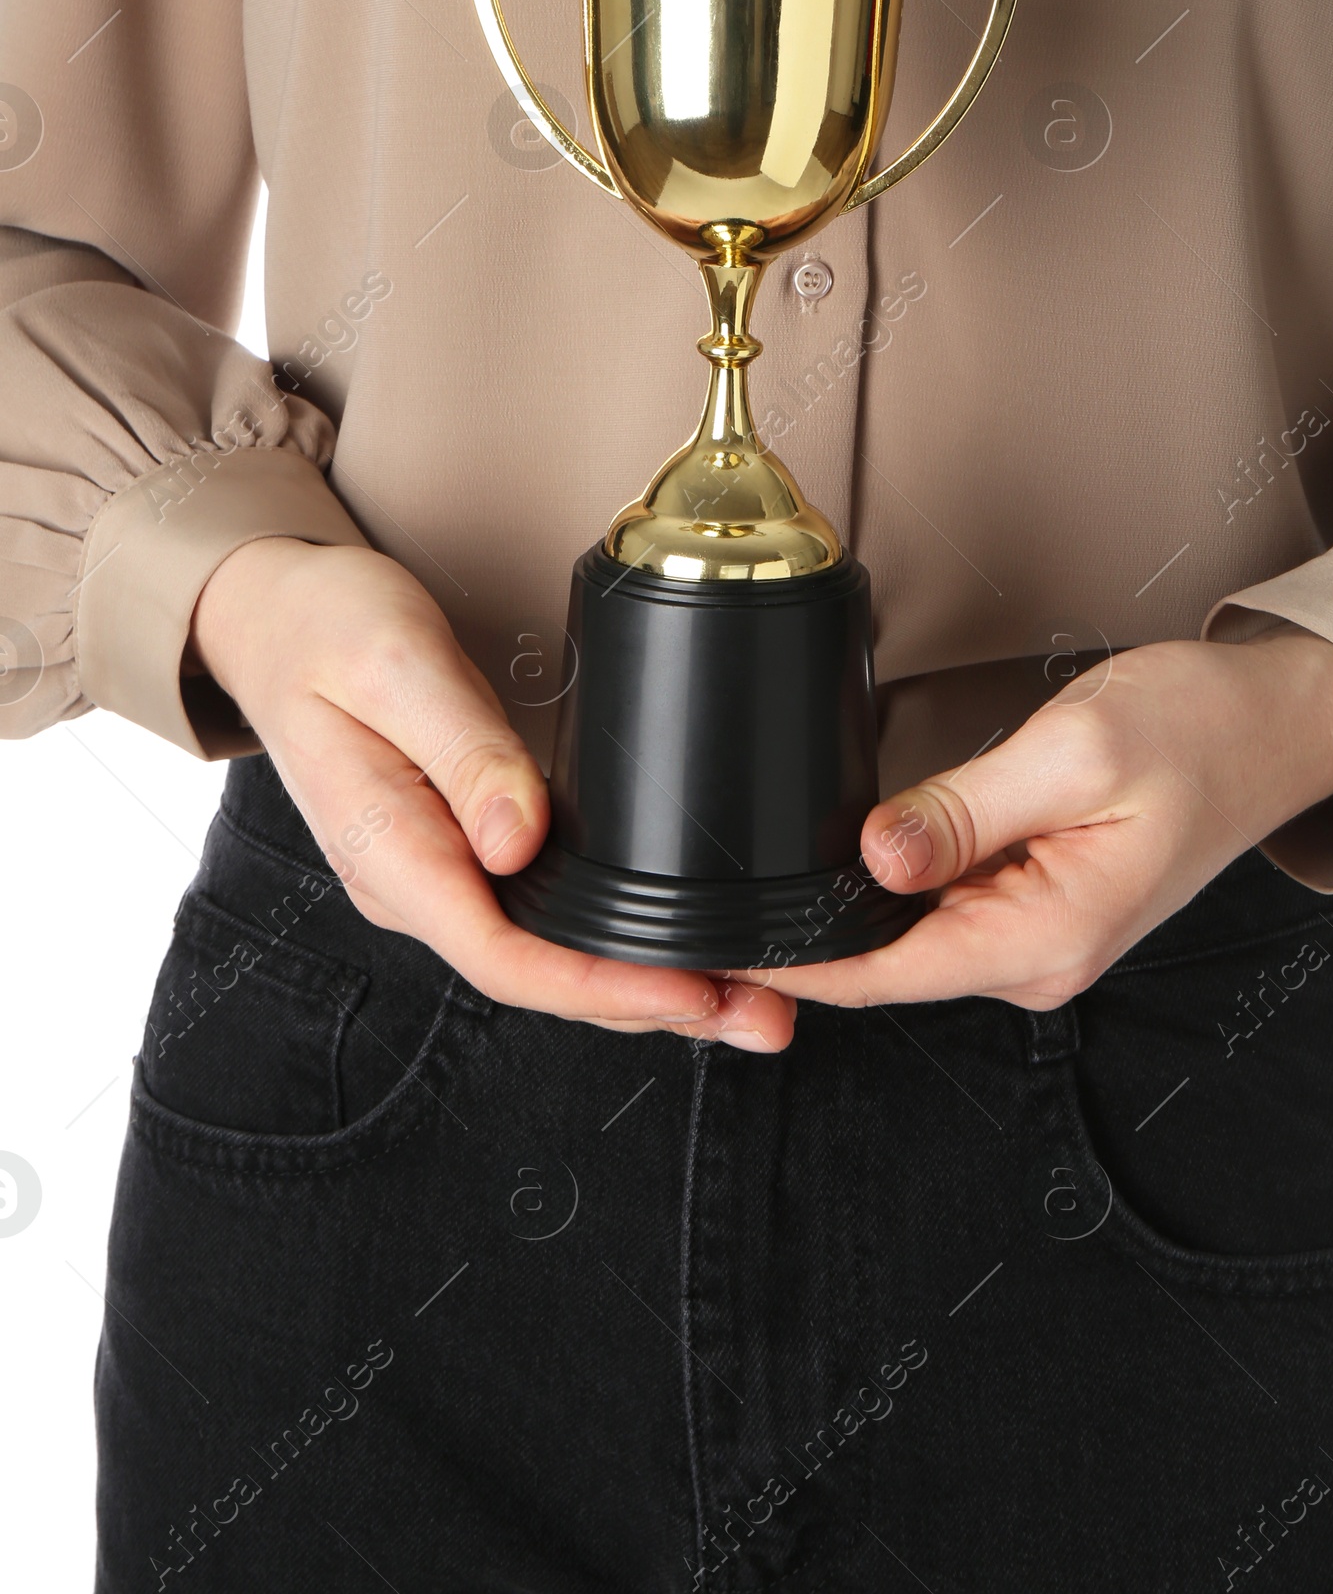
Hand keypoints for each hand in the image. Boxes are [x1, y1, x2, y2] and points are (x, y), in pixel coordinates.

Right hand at [189, 538, 794, 1050]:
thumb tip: (516, 840)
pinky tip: (678, 946)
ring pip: (549, 959)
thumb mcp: (395, 666)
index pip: (506, 956)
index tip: (692, 990)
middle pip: (541, 978)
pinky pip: (544, 921)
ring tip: (750, 996)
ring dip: (645, 985)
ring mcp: (438, 876)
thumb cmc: (328, 628)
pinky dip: (615, 944)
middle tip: (763, 1012)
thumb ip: (461, 751)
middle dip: (652, 1005)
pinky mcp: (462, 854)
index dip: (604, 987)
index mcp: (389, 855)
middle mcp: (413, 887)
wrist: (273, 615)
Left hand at [760, 628, 1332, 1011]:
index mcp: (1046, 936)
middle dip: (803, 940)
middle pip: (886, 964)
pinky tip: (847, 855)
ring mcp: (1038, 936)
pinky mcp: (1037, 905)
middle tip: (714, 895)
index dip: (791, 963)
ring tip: (761, 870)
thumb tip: (873, 859)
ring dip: (842, 912)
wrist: (1275, 725)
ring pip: (907, 937)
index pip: (885, 974)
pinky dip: (888, 889)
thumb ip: (964, 810)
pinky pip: (941, 908)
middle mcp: (1038, 958)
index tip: (715, 942)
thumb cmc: (1195, 729)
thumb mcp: (1071, 752)